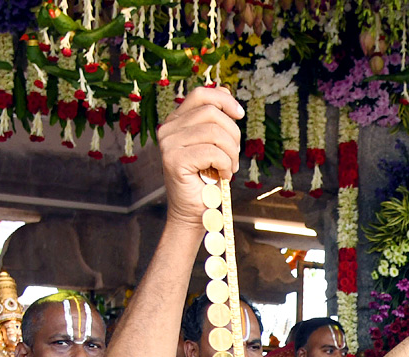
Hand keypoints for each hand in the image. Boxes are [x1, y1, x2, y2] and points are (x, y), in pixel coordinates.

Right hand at [157, 87, 243, 229]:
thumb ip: (215, 120)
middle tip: (234, 158)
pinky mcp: (174, 160)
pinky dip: (225, 165)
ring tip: (229, 168)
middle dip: (233, 135)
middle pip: (212, 113)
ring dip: (231, 153)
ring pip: (215, 132)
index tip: (240, 115)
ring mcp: (168, 144)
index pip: (201, 94)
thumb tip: (224, 90)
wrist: (194, 213)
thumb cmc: (207, 181)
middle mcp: (168, 129)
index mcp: (176, 121)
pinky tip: (223, 176)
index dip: (224, 100)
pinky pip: (212, 152)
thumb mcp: (214, 145)